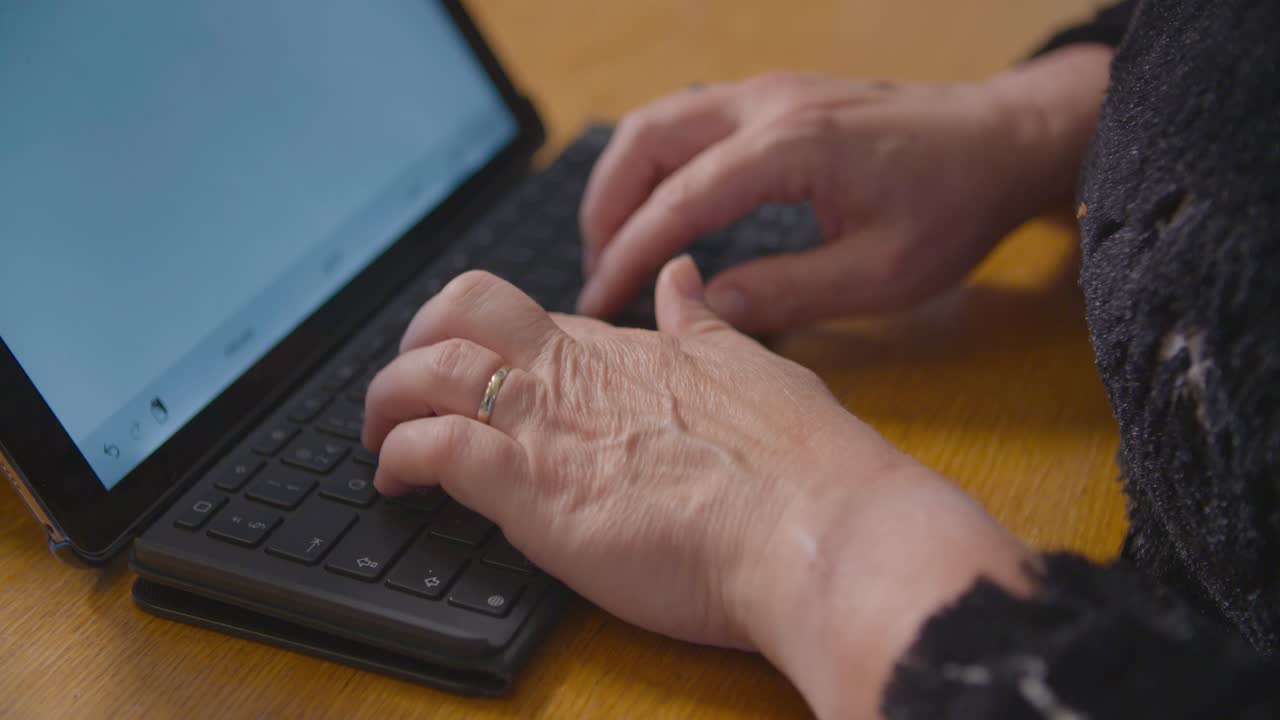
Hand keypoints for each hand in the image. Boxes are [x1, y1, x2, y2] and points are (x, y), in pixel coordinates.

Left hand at [363, 260, 1033, 717]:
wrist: (813, 528)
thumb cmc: (799, 465)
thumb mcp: (752, 368)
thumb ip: (702, 324)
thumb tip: (684, 278)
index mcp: (622, 348)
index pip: (520, 312)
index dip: (480, 335)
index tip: (474, 369)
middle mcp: (574, 372)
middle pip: (457, 313)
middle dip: (415, 342)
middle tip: (409, 389)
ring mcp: (547, 425)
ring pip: (424, 372)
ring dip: (386, 400)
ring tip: (382, 439)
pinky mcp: (530, 488)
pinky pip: (432, 448)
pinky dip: (397, 457)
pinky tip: (397, 481)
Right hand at [578, 47, 1112, 332]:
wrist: (1003, 140)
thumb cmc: (955, 205)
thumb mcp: (882, 273)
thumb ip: (790, 293)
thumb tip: (708, 308)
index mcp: (791, 146)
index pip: (678, 201)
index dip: (629, 255)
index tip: (598, 303)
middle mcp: (767, 104)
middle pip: (645, 140)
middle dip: (605, 208)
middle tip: (595, 273)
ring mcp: (769, 92)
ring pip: (660, 121)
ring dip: (623, 181)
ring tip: (613, 246)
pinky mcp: (777, 97)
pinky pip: (689, 121)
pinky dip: (656, 164)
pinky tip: (659, 209)